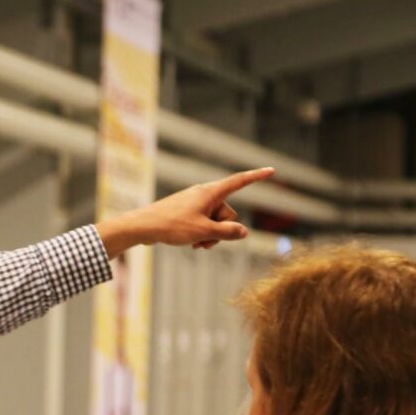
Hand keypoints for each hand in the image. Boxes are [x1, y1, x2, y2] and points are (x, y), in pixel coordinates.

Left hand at [95, 167, 275, 257]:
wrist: (143, 227)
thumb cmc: (171, 225)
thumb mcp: (203, 231)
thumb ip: (227, 232)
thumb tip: (243, 232)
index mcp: (211, 192)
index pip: (239, 181)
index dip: (257, 177)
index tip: (272, 170)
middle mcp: (204, 194)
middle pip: (228, 213)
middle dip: (222, 229)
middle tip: (205, 241)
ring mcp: (195, 203)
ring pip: (215, 222)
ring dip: (210, 235)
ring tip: (196, 244)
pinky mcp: (187, 212)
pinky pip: (203, 224)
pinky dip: (201, 234)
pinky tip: (191, 243)